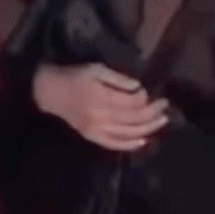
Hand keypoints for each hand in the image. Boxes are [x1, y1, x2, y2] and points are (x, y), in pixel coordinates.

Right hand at [33, 63, 168, 150]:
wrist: (50, 92)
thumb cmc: (74, 76)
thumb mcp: (96, 69)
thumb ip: (118, 79)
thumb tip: (139, 88)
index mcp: (102, 97)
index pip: (133, 103)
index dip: (145, 99)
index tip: (151, 92)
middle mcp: (101, 116)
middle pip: (134, 119)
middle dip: (153, 112)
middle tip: (165, 106)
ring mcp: (97, 130)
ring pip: (128, 133)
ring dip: (148, 128)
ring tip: (162, 121)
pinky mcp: (92, 137)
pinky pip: (114, 144)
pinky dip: (130, 144)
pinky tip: (143, 141)